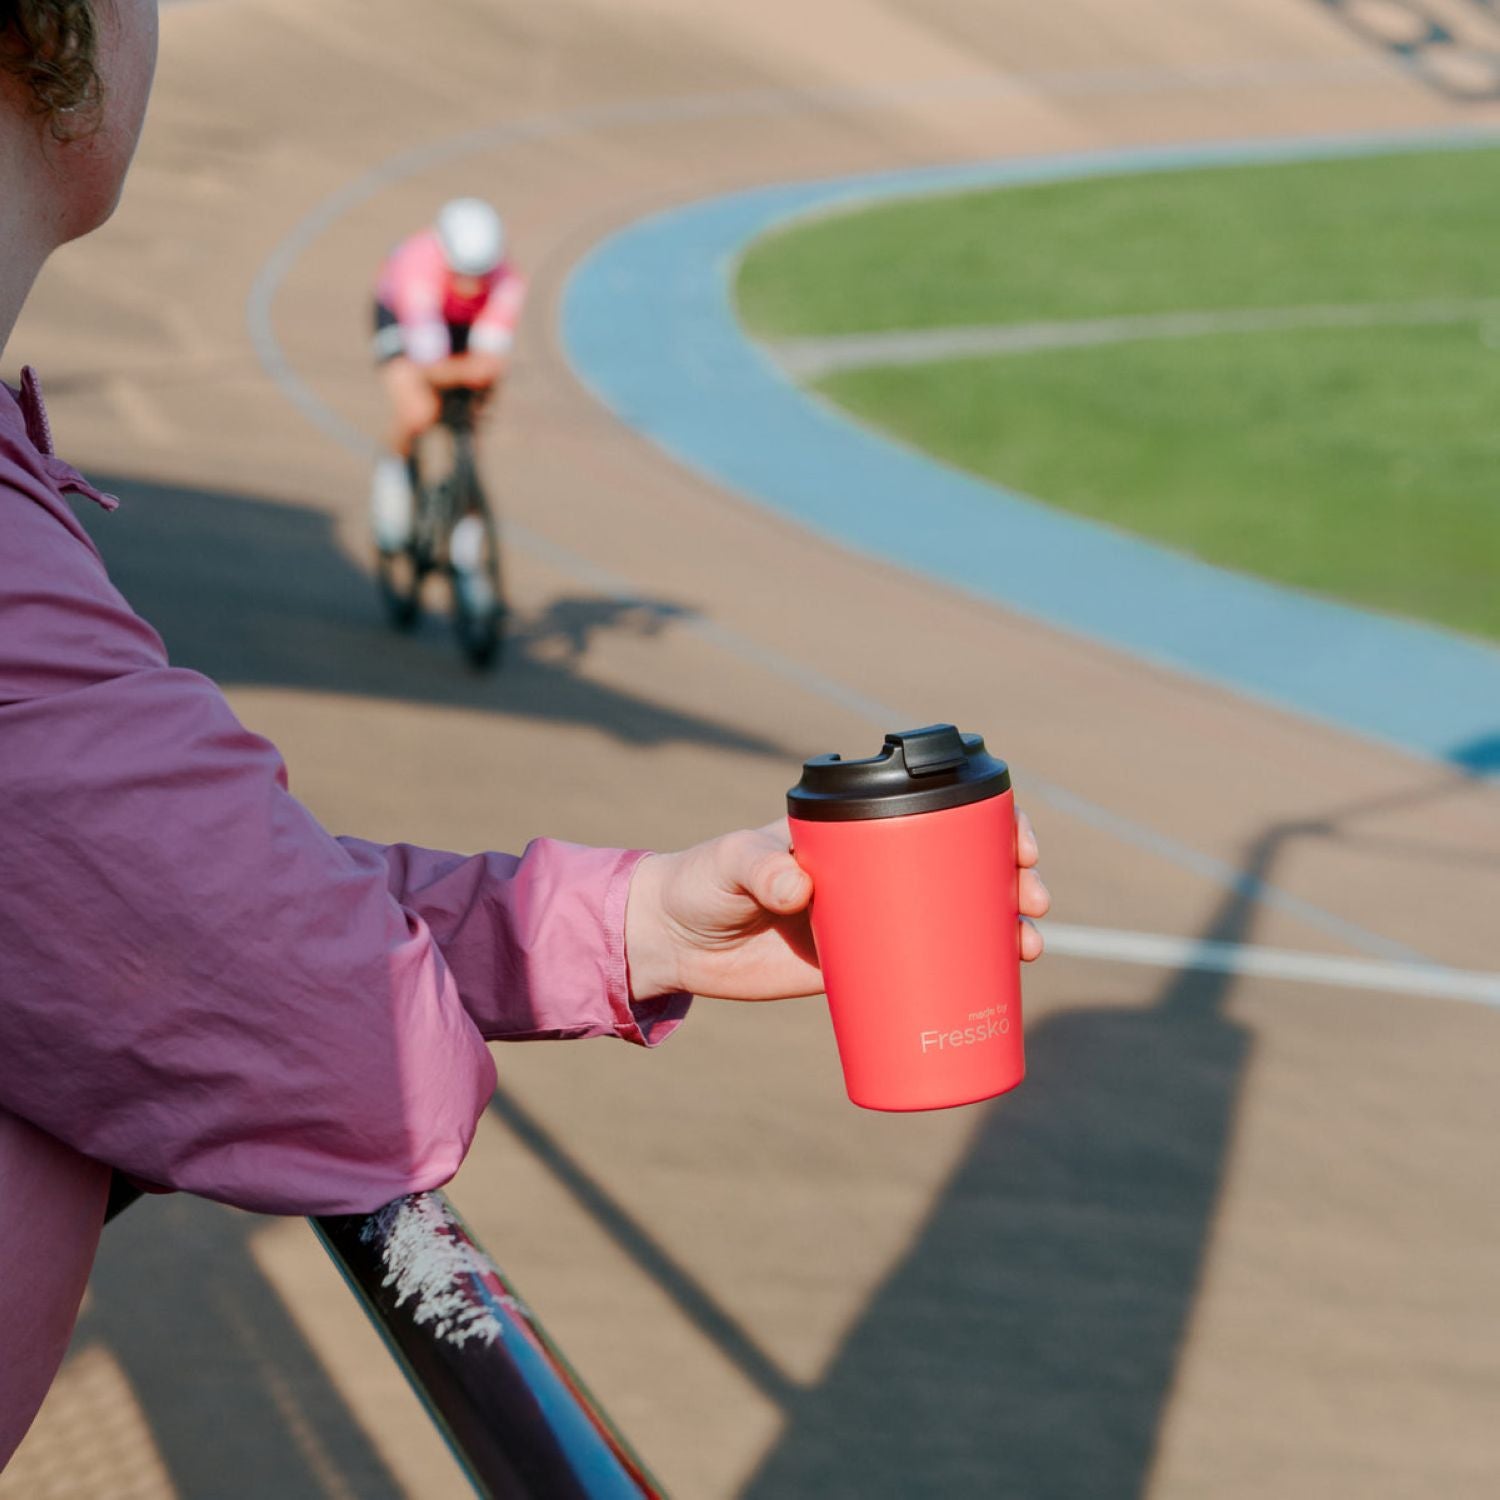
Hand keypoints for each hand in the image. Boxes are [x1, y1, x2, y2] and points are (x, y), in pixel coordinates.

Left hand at [625, 811, 1049, 1001]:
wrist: (673, 943)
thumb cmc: (701, 882)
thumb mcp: (731, 864)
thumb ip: (759, 867)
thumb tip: (799, 886)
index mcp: (855, 829)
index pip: (935, 811)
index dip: (988, 822)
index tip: (1017, 843)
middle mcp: (874, 869)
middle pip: (962, 865)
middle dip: (1011, 878)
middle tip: (1033, 901)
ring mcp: (871, 919)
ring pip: (954, 916)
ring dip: (1003, 928)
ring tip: (1029, 948)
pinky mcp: (859, 966)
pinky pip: (924, 968)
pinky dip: (964, 976)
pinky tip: (1001, 986)